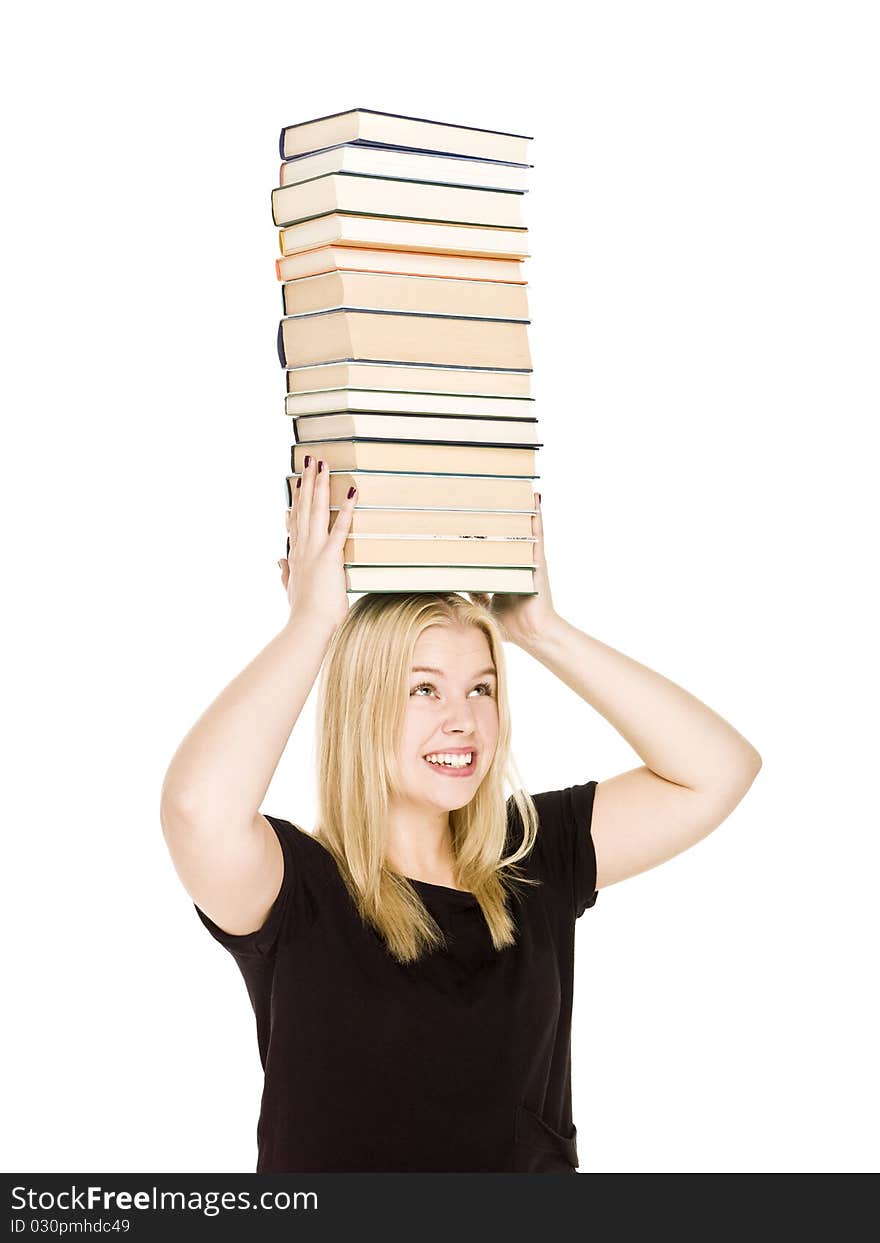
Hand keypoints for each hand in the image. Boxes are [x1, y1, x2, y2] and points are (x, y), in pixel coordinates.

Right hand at [277, 457, 356, 630]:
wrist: (307, 624)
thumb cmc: (303, 611)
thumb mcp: (290, 588)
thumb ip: (285, 573)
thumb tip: (278, 561)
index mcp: (295, 554)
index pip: (296, 520)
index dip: (297, 499)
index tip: (297, 482)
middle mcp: (302, 547)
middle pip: (304, 507)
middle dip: (307, 481)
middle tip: (311, 460)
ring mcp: (315, 550)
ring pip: (316, 510)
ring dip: (320, 485)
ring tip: (323, 464)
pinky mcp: (330, 557)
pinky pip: (339, 529)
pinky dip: (346, 510)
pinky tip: (351, 493)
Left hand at [468, 492, 556, 644]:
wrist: (532, 633)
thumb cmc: (511, 622)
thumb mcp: (485, 603)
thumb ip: (475, 592)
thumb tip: (458, 583)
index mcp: (505, 568)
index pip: (490, 544)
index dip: (477, 531)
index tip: (461, 517)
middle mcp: (517, 560)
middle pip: (504, 531)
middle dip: (494, 513)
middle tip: (479, 492)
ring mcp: (529, 558)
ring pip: (521, 527)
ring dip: (517, 507)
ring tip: (512, 484)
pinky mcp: (538, 560)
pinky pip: (537, 534)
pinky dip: (537, 515)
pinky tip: (535, 498)